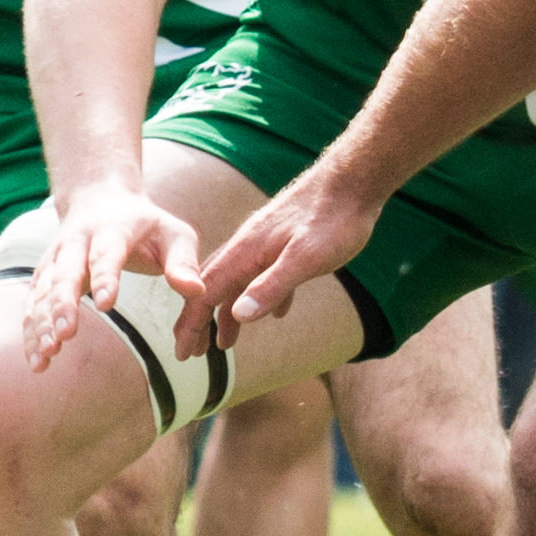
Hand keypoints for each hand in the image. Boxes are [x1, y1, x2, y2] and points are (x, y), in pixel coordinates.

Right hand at [22, 180, 203, 371]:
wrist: (100, 198)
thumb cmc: (146, 225)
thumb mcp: (173, 234)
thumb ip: (184, 262)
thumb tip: (196, 291)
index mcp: (112, 230)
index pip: (107, 253)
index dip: (106, 276)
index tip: (108, 304)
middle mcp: (76, 242)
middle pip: (65, 272)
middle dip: (63, 304)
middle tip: (65, 335)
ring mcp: (55, 258)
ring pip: (44, 291)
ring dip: (42, 323)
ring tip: (47, 355)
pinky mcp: (44, 275)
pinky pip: (33, 303)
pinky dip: (31, 331)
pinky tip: (37, 361)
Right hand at [191, 169, 382, 355]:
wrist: (354, 183)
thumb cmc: (333, 219)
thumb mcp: (306, 259)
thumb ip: (272, 285)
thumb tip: (238, 315)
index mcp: (247, 251)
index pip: (206, 292)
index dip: (192, 323)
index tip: (181, 352)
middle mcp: (249, 247)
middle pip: (213, 288)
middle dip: (200, 321)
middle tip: (191, 353)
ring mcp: (267, 245)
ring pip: (238, 283)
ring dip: (228, 314)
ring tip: (225, 343)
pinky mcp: (285, 244)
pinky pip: (263, 276)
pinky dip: (260, 299)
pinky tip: (275, 313)